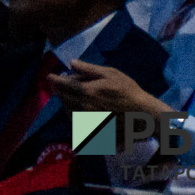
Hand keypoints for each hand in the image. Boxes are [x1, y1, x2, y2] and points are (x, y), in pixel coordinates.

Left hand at [49, 61, 167, 116]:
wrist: (145, 116)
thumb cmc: (129, 91)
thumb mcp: (111, 73)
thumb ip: (89, 69)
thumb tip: (71, 63)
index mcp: (87, 91)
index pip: (63, 84)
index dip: (54, 80)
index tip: (49, 76)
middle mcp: (84, 107)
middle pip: (63, 99)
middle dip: (58, 91)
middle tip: (57, 86)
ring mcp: (89, 121)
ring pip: (69, 112)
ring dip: (65, 104)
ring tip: (66, 98)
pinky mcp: (95, 130)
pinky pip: (78, 124)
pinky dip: (75, 116)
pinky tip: (78, 112)